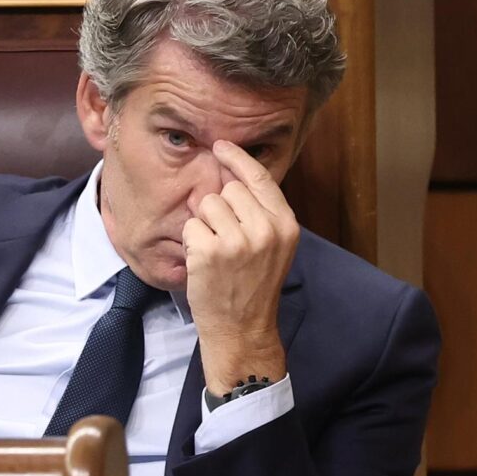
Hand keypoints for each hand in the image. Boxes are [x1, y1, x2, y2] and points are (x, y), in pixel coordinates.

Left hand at [182, 140, 299, 394]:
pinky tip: (204, 263)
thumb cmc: (253, 287)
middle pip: (228, 190)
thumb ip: (261, 212)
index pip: (259, 177)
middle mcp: (266, 229)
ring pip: (207, 205)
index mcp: (285, 225)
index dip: (236, 158)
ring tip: (216, 253)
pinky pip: (191, 226)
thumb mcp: (274, 247)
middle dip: (220, 209)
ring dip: (204, 225)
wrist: (243, 329)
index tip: (220, 146)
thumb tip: (233, 174)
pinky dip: (192, 242)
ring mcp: (238, 241)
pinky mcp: (211, 252)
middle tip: (226, 241)